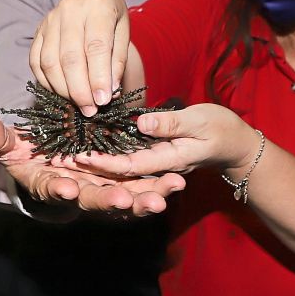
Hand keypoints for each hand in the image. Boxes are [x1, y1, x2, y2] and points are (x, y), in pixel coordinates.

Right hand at [0, 115, 184, 216]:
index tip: (67, 187)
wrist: (49, 160)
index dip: (60, 189)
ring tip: (164, 195)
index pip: (52, 188)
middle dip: (112, 200)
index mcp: (48, 183)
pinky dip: (157, 186)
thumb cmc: (26, 152)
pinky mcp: (121, 184)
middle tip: (127, 199)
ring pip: (124, 198)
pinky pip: (141, 188)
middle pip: (95, 200)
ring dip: (144, 197)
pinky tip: (177, 181)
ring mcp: (101, 190)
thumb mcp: (9, 143)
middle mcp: (77, 192)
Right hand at [30, 0, 129, 116]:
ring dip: (63, 89)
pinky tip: (61, 93)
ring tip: (78, 104)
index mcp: (98, 6)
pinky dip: (47, 82)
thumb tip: (108, 93)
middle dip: (79, 89)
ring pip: (49, 62)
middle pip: (70, 57)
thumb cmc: (110, 17)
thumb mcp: (123, 33)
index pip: (96, 46)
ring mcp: (49, 20)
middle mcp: (70, 10)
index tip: (103, 101)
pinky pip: (36, 62)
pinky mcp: (37, 32)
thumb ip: (117, 61)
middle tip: (90, 110)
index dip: (98, 77)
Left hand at [65, 104, 261, 179]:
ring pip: (118, 170)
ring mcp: (153, 164)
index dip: (104, 163)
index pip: (130, 167)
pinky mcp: (152, 157)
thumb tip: (141, 123)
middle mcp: (156, 168)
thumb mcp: (199, 121)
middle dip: (89, 171)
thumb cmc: (221, 129)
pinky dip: (105, 158)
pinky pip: (125, 161)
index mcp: (168, 161)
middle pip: (118, 174)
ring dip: (92, 167)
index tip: (80, 156)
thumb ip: (170, 123)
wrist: (235, 143)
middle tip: (59, 163)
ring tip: (63, 160)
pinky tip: (84, 150)